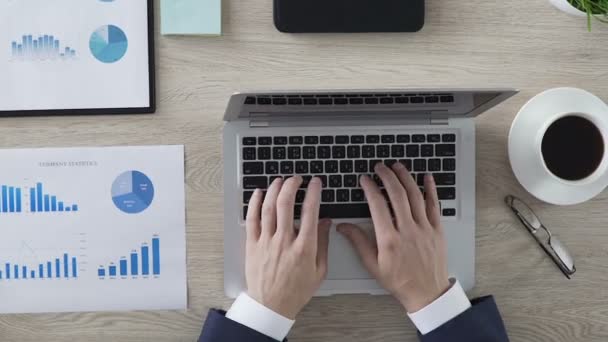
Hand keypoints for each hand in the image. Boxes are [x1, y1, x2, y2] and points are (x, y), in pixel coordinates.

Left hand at [245, 176, 331, 318]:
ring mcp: (266, 242)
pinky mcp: (252, 245)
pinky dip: (255, 203)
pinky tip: (259, 193)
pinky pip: (252, 219)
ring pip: (269, 208)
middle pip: (287, 204)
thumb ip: (323, 243)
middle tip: (296, 178)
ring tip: (280, 180)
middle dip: (292, 185)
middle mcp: (284, 241)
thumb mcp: (319, 270)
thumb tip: (325, 222)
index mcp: (304, 248)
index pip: (310, 212)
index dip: (313, 193)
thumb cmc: (296, 291)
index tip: (315, 183)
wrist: (271, 306)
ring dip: (275, 190)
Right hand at [337, 163, 449, 312]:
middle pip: (397, 195)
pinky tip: (426, 178)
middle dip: (387, 176)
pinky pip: (434, 205)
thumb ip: (358, 242)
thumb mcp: (373, 265)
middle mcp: (408, 230)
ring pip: (415, 196)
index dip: (370, 188)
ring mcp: (424, 229)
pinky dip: (431, 189)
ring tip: (398, 167)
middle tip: (380, 167)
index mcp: (389, 239)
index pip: (378, 205)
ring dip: (406, 178)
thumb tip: (343, 227)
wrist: (426, 293)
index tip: (365, 180)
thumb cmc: (399, 281)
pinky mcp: (437, 230)